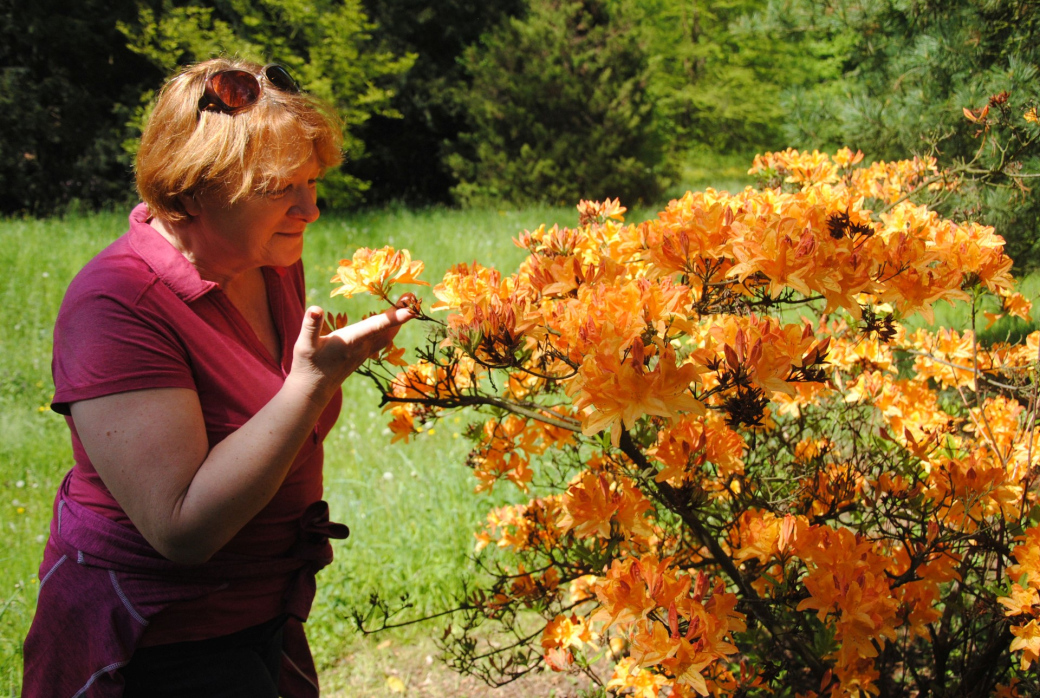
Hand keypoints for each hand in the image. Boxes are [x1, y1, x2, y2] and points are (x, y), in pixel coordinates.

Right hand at [288, 304, 413, 402]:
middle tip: (413, 296)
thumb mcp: (304, 344)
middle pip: (388, 328)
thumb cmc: (307, 365)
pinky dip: (392, 327)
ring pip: (388, 335)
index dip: (394, 317)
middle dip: (402, 312)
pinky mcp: (364, 354)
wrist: (312, 389)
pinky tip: (396, 321)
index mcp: (350, 341)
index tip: (411, 310)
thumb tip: (315, 309)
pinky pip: (384, 339)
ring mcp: (365, 352)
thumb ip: (310, 326)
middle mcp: (362, 347)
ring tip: (408, 303)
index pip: (376, 326)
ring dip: (399, 319)